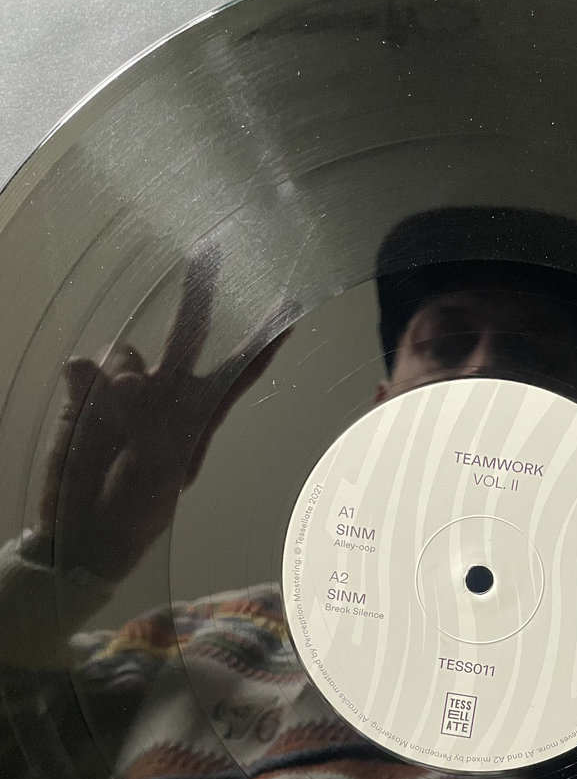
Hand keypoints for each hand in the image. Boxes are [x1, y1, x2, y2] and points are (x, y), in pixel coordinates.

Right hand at [36, 246, 291, 581]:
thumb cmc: (134, 510)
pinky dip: (84, 380)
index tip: (290, 306)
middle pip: (190, 332)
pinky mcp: (87, 392)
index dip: (265, 339)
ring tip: (112, 416)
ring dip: (118, 376)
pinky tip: (83, 401)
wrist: (83, 531)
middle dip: (200, 292)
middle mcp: (167, 393)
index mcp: (199, 415)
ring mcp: (126, 390)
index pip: (240, 371)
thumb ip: (144, 418)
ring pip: (125, 352)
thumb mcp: (156, 471)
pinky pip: (86, 366)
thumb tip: (123, 374)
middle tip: (210, 247)